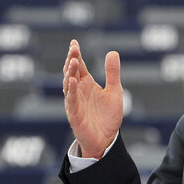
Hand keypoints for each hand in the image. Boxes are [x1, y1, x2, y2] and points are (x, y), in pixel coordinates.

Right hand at [63, 40, 123, 158]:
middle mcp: (79, 91)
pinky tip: (73, 81)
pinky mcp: (75, 115)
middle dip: (72, 60)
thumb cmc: (108, 117)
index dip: (76, 54)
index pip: (80, 66)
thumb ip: (112, 73)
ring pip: (68, 85)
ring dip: (70, 73)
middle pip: (72, 72)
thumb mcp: (114, 92)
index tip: (74, 43)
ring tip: (74, 61)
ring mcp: (75, 102)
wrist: (106, 140)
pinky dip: (72, 91)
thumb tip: (112, 52)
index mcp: (87, 84)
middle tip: (73, 48)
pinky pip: (71, 101)